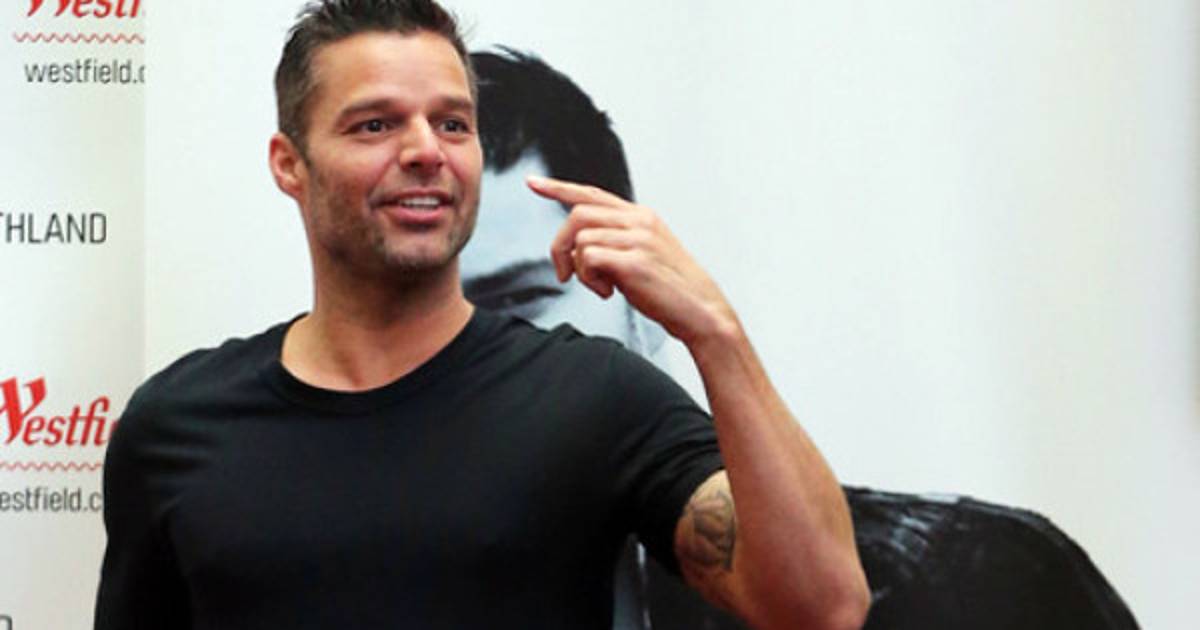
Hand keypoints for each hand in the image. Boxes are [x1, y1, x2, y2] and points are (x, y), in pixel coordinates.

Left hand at [527, 175, 738, 345]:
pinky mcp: (635, 261)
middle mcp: (639, 221)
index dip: (559, 188)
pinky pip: (589, 258)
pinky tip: (607, 292)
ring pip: (581, 239)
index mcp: (641, 216)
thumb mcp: (644, 255)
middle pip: (577, 215)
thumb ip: (617, 243)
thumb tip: (581, 249)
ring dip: (579, 269)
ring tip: (601, 287)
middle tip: (564, 274)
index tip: (533, 183)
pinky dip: (589, 279)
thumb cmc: (670, 290)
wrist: (701, 312)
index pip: (592, 194)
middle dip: (560, 246)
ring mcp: (638, 239)